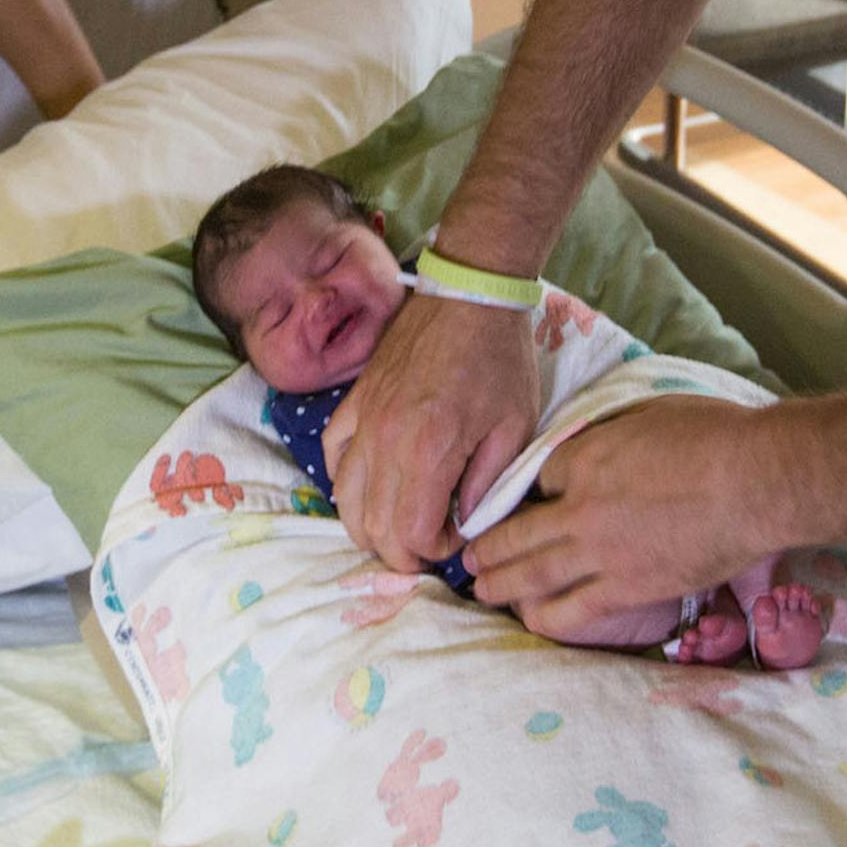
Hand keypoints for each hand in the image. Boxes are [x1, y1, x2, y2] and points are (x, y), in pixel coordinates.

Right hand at [321, 296, 539, 571]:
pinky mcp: (353, 402)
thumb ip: (488, 486)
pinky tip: (372, 486)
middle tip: (432, 539)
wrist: (469, 295)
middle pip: (372, 528)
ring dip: (370, 526)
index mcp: (429, 450)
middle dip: (402, 551)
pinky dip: (347, 484)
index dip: (436, 551)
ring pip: (344, 500)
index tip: (460, 534)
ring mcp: (362, 419)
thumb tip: (465, 524)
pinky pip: (332, 458)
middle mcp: (385, 440)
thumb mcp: (515, 428)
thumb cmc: (500, 360)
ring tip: (402, 523)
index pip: (411, 535)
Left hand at [465, 400, 778, 639]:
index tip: (519, 503)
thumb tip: (596, 443)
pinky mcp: (629, 590)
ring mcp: (601, 554)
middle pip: (516, 532)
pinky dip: (546, 616)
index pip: (534, 479)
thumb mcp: (645, 414)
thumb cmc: (711, 435)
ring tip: (480, 590)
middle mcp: (580, 509)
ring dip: (500, 583)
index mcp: (582, 459)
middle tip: (465, 557)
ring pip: (533, 574)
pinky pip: (575, 611)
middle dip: (486, 546)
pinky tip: (530, 620)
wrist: (753, 481)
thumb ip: (609, 433)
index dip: (525, 492)